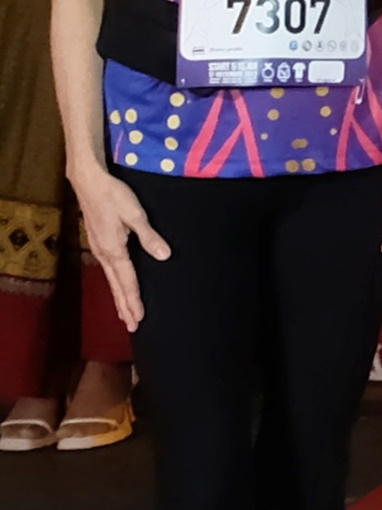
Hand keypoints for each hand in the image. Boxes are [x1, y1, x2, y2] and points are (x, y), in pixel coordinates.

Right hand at [70, 164, 164, 326]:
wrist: (89, 182)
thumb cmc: (114, 196)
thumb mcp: (135, 214)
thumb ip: (149, 236)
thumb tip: (164, 256)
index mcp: (114, 250)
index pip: (127, 282)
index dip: (134, 301)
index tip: (139, 319)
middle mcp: (104, 254)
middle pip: (117, 286)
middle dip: (125, 307)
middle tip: (133, 327)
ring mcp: (99, 249)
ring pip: (111, 280)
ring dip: (119, 298)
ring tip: (125, 315)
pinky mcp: (99, 243)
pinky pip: (109, 270)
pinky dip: (115, 284)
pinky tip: (118, 286)